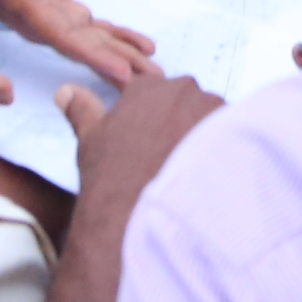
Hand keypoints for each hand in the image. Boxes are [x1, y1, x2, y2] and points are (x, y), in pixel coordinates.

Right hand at [0, 0, 155, 86]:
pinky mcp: (66, 15)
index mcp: (27, 8)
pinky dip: (121, 39)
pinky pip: (96, 31)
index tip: (121, 72)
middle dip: (118, 65)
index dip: (92, 55)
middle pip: (85, 48)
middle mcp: (44, 23)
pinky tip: (145, 48)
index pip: (62, 36)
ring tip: (156, 75)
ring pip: (94, 43)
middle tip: (154, 83)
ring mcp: (57, 21)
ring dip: (125, 57)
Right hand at [58, 70, 220, 230]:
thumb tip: (67, 92)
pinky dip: (223, 154)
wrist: (139, 213)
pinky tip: (208, 176)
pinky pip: (233, 139)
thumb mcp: (90, 139)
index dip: (155, 118)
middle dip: (182, 125)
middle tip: (169, 158)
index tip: (153, 140)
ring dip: (204, 139)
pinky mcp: (234, 137)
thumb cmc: (114, 177)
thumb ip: (81, 109)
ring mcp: (213, 113)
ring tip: (189, 171)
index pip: (158, 93)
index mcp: (150, 88)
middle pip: (188, 103)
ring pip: (212, 120)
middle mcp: (185, 92)